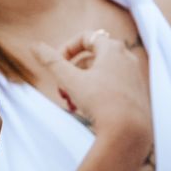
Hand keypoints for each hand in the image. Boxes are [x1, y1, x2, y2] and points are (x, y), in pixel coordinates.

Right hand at [31, 30, 152, 151]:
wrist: (129, 133)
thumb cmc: (101, 103)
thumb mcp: (71, 81)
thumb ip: (52, 62)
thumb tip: (34, 46)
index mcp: (113, 49)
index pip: (86, 37)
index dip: (66, 49)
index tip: (56, 65)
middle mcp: (127, 58)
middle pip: (91, 58)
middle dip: (71, 74)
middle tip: (61, 91)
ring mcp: (134, 76)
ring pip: (100, 74)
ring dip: (80, 86)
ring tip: (71, 105)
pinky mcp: (136, 93)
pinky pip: (111, 86)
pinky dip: (95, 94)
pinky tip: (85, 110)